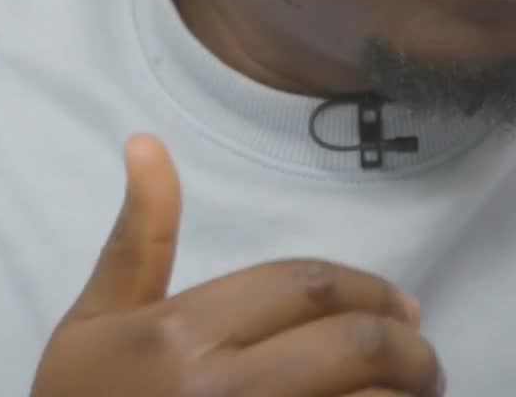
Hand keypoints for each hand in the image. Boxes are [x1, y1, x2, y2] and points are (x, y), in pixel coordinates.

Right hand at [31, 133, 445, 396]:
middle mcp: (225, 391)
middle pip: (354, 346)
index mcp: (182, 335)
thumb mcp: (94, 321)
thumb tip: (147, 142)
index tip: (400, 308)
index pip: (307, 287)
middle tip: (421, 355)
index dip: (369, 291)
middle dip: (408, 347)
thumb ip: (138, 238)